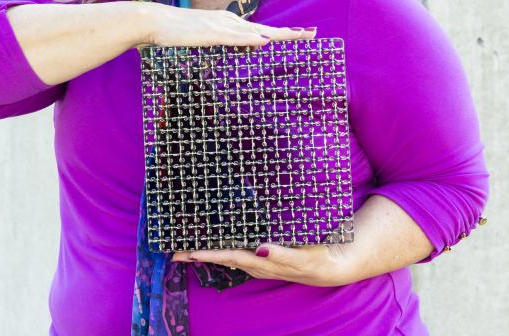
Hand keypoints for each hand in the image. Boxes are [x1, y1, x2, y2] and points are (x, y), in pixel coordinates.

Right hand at [141, 2, 316, 47]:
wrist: (155, 22)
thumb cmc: (176, 32)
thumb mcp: (202, 38)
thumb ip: (217, 43)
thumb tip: (228, 54)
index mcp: (228, 23)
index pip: (261, 29)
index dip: (282, 32)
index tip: (302, 34)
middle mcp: (229, 21)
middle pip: (266, 28)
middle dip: (290, 32)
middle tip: (314, 34)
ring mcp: (220, 26)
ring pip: (255, 32)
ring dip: (278, 35)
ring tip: (299, 36)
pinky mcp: (210, 34)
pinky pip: (234, 38)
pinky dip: (250, 39)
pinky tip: (264, 41)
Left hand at [171, 241, 348, 287]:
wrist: (334, 265)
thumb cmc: (317, 258)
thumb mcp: (303, 256)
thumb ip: (282, 255)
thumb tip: (260, 249)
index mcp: (262, 262)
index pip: (229, 257)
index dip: (209, 254)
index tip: (189, 252)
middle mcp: (256, 263)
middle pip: (222, 258)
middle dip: (199, 255)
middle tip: (175, 251)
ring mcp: (259, 261)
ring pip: (228, 256)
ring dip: (208, 253)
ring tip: (188, 248)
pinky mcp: (263, 256)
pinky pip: (238, 253)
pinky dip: (223, 250)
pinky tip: (216, 244)